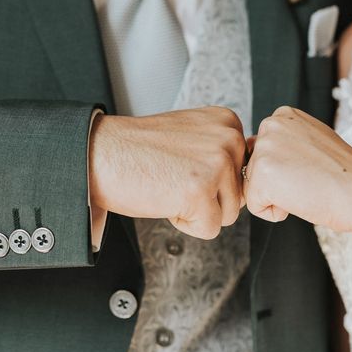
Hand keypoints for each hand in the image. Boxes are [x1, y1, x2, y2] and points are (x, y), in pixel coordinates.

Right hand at [90, 107, 245, 239]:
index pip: (242, 172)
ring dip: (197, 210)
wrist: (102, 154)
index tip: (183, 166)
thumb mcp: (193, 135)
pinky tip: (165, 198)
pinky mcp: (201, 192)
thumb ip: (223, 151)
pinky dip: (185, 223)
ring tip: (170, 186)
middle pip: (238, 195)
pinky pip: (209, 228)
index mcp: (229, 122)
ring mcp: (217, 164)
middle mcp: (229, 139)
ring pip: (227, 214)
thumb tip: (249, 180)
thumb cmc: (140, 150)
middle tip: (174, 177)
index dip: (211, 180)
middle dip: (207, 198)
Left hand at [244, 106, 351, 233]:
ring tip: (306, 188)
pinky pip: (255, 205)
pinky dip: (275, 212)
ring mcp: (264, 148)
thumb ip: (287, 142)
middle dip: (277, 182)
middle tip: (310, 179)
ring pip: (253, 187)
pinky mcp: (261, 175)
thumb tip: (266, 154)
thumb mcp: (313, 142)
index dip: (286, 170)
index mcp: (283, 115)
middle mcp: (270, 125)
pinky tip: (300, 199)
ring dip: (277, 197)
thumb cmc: (344, 175)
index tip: (312, 168)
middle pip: (253, 168)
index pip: (263, 152)